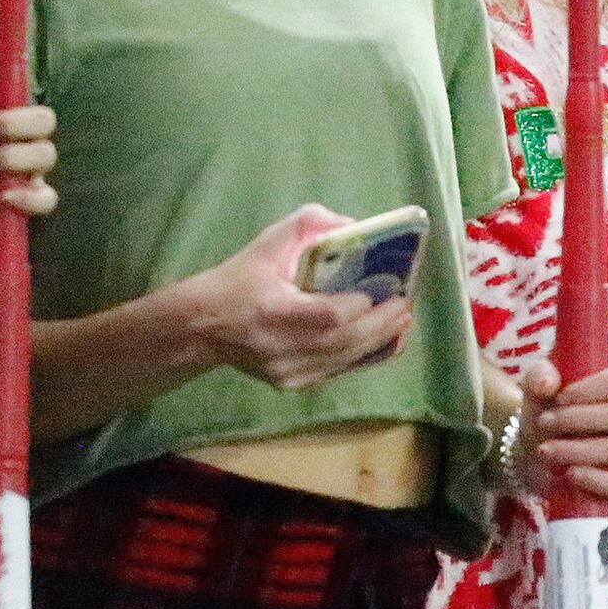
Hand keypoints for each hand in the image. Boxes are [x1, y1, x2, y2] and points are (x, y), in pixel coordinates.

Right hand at [183, 205, 413, 389]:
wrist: (201, 329)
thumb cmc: (237, 281)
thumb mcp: (266, 244)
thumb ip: (307, 225)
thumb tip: (351, 225)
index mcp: (272, 312)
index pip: (326, 317)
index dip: (357, 307)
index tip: (381, 291)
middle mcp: (281, 348)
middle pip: (344, 341)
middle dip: (381, 324)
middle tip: (405, 304)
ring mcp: (287, 372)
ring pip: (345, 359)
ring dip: (380, 341)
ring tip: (403, 321)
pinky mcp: (292, 383)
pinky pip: (338, 371)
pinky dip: (364, 356)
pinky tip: (386, 342)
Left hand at [510, 361, 607, 501]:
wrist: (541, 453)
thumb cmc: (551, 412)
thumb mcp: (539, 390)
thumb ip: (539, 377)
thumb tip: (547, 384)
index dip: (592, 389)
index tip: (560, 398)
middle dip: (579, 419)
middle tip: (544, 423)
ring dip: (579, 450)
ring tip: (546, 450)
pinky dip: (596, 480)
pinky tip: (571, 474)